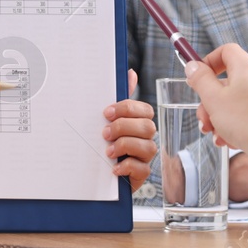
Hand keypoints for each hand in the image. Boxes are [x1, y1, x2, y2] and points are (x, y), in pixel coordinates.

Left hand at [102, 68, 155, 192]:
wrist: (99, 171)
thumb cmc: (107, 141)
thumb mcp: (109, 119)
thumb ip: (120, 99)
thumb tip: (130, 73)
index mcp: (139, 122)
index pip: (145, 110)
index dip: (127, 109)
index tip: (106, 113)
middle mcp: (146, 138)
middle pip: (148, 127)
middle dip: (124, 127)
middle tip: (105, 133)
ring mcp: (145, 157)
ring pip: (148, 147)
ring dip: (125, 146)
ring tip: (108, 151)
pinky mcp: (141, 174)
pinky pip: (142, 169)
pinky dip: (127, 166)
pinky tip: (114, 167)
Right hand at [184, 43, 247, 174]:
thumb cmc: (245, 120)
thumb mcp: (213, 98)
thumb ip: (200, 80)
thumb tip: (192, 66)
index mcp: (245, 68)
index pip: (225, 51)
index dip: (209, 61)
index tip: (198, 77)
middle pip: (226, 81)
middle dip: (209, 102)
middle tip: (203, 118)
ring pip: (234, 100)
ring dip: (218, 117)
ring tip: (215, 134)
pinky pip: (246, 114)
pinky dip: (234, 125)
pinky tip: (228, 140)